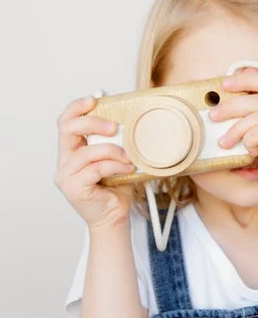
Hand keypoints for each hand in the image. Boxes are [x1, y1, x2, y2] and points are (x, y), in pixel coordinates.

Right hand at [54, 95, 136, 229]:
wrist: (114, 217)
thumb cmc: (115, 189)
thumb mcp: (116, 160)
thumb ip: (116, 143)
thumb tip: (132, 122)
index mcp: (72, 151)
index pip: (66, 123)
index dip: (77, 108)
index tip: (93, 100)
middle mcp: (65, 161)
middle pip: (68, 130)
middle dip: (93, 123)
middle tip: (114, 127)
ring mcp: (67, 175)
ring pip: (87, 152)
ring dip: (113, 151)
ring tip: (129, 158)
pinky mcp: (74, 188)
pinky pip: (96, 168)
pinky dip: (115, 165)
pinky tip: (127, 168)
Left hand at [209, 68, 257, 189]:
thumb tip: (242, 73)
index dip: (242, 80)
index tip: (223, 85)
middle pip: (257, 100)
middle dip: (230, 107)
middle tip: (213, 116)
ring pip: (255, 118)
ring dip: (235, 130)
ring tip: (225, 142)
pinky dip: (248, 142)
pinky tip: (251, 151)